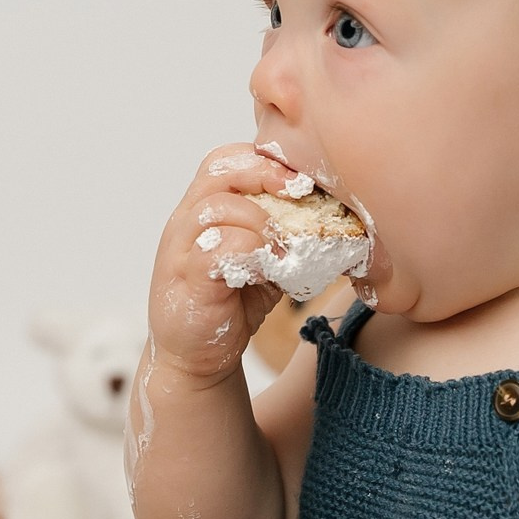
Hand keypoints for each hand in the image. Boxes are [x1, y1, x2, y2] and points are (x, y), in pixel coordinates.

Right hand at [146, 143, 290, 385]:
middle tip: (300, 195)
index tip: (304, 179)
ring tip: (286, 247)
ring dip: (262, 221)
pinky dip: (250, 253)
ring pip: (217, 208)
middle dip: (266, 174)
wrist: (193, 359)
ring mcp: (180, 251)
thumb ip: (283, 233)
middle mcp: (186, 223)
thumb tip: (338, 215)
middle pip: (218, 169)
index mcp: (203, 209)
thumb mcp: (263, 260)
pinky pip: (213, 250)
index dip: (267, 160)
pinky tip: (269, 271)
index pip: (228, 159)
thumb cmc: (230, 304)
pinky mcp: (185, 282)